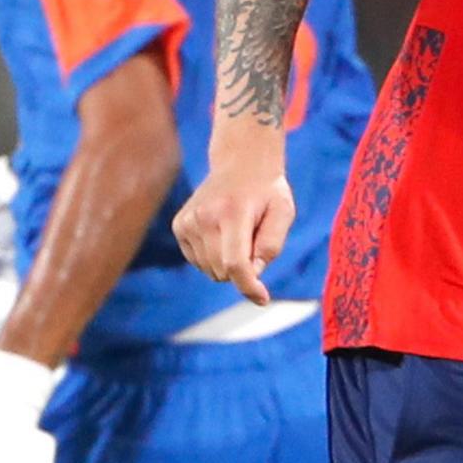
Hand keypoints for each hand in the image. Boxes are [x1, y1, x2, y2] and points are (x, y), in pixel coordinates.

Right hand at [172, 158, 298, 303]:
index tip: (262, 298)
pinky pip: (198, 261)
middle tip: (254, 241)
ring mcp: (188, 221)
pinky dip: (213, 257)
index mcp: (232, 213)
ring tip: (237, 233)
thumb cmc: (267, 192)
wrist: (241, 163)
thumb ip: (271, 245)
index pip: (235, 263)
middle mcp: (205, 217)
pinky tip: (222, 234)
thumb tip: (254, 274)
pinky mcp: (180, 226)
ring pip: (210, 270)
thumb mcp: (283, 213)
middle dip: (243, 270)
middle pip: (222, 271)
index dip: (248, 286)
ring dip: (227, 263)